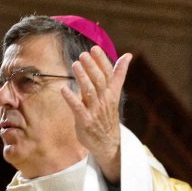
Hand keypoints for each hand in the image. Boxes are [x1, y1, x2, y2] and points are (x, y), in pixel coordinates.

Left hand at [61, 47, 131, 183]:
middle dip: (92, 67)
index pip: (108, 73)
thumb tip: (128, 55)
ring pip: (89, 92)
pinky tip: (63, 89)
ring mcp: (95, 111)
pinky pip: (78, 108)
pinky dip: (71, 98)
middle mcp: (104, 100)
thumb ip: (118, 74)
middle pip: (99, 81)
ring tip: (75, 65)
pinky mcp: (85, 121)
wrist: (107, 142)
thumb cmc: (107, 114)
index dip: (102, 61)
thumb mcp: (114, 93)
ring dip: (82, 78)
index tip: (95, 48)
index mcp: (111, 92)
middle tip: (83, 54)